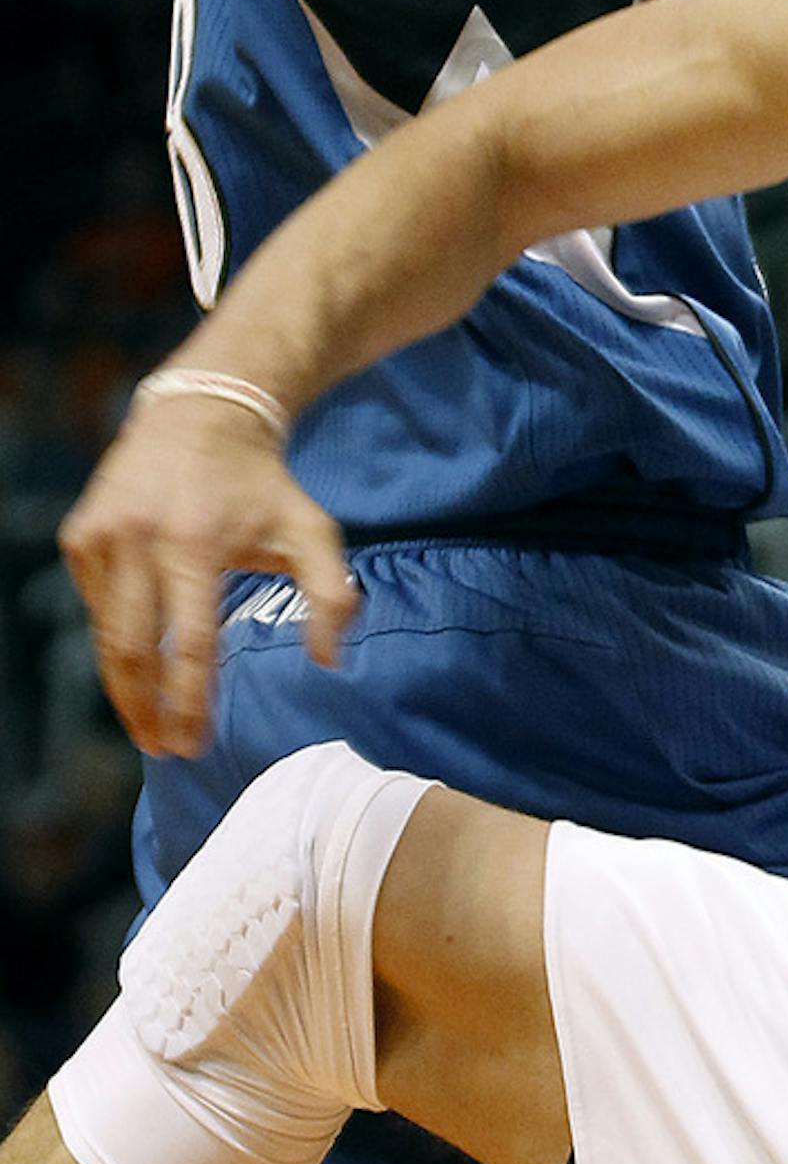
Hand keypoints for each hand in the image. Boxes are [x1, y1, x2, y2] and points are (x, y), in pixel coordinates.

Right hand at [61, 394, 355, 759]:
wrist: (200, 414)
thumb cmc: (261, 484)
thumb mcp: (311, 529)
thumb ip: (331, 597)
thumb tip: (330, 662)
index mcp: (195, 544)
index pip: (189, 643)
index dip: (190, 701)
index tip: (195, 743)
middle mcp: (139, 540)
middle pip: (132, 651)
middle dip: (146, 710)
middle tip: (164, 749)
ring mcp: (101, 536)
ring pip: (105, 635)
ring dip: (124, 689)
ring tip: (148, 726)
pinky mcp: (80, 535)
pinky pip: (95, 607)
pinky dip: (115, 641)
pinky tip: (137, 665)